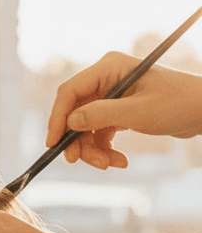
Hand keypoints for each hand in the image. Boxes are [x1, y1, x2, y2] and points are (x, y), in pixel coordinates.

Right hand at [46, 52, 201, 169]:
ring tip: (110, 164)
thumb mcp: (139, 111)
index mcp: (109, 68)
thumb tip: (69, 123)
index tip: (54, 144)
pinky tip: (119, 160)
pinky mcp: (116, 111)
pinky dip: (104, 150)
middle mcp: (105, 79)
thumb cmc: (179, 104)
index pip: (70, 92)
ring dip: (92, 150)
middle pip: (74, 113)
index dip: (58, 118)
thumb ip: (102, 115)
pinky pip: (97, 133)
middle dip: (78, 140)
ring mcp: (110, 96)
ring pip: (84, 128)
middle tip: (81, 162)